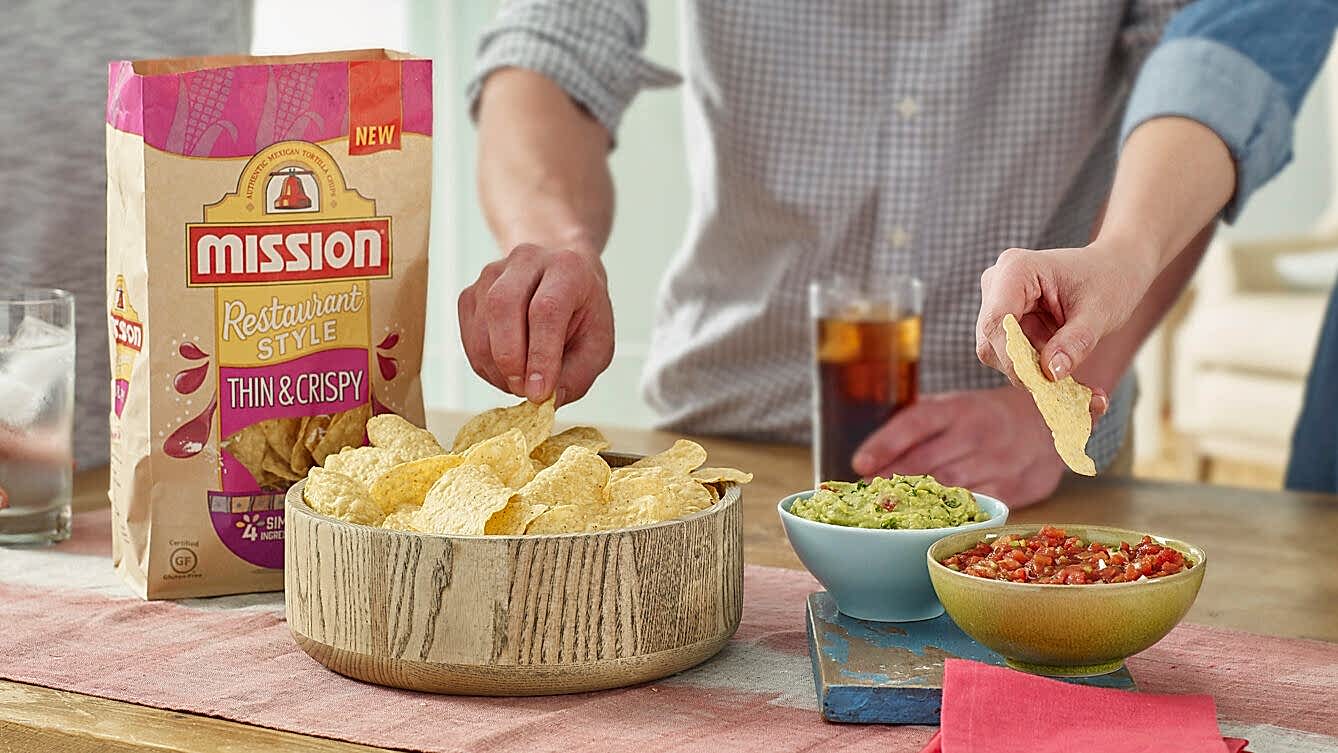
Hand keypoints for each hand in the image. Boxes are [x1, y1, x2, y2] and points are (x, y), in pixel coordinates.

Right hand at [457, 243, 613, 404]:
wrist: (562, 278)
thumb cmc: (583, 312)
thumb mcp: (597, 345)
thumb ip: (577, 375)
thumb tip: (547, 400)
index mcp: (567, 268)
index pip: (546, 309)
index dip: (540, 355)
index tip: (539, 392)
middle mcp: (527, 261)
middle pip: (503, 307)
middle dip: (510, 360)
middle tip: (524, 391)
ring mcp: (492, 274)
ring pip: (480, 326)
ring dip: (496, 368)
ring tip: (520, 382)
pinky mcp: (471, 293)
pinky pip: (468, 336)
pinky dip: (484, 364)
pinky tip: (506, 369)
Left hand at [851, 388, 1068, 507]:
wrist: (1050, 421)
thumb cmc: (987, 417)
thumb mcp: (955, 407)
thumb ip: (919, 426)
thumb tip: (870, 457)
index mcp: (959, 407)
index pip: (916, 422)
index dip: (885, 443)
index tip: (859, 465)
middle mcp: (978, 432)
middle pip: (926, 460)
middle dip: (892, 480)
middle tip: (867, 495)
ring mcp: (998, 460)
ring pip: (948, 486)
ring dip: (916, 500)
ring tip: (891, 508)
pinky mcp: (1014, 487)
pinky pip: (975, 505)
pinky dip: (950, 514)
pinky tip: (932, 519)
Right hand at [975, 243, 1157, 397]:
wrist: (1114, 270)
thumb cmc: (1108, 281)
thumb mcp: (1098, 313)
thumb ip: (1075, 342)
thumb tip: (1051, 373)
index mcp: (1017, 269)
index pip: (997, 321)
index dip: (1012, 357)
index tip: (1041, 383)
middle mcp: (997, 283)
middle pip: (992, 340)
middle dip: (1025, 366)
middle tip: (1064, 383)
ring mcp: (997, 301)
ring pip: (998, 351)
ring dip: (1033, 367)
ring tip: (1070, 365)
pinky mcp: (1004, 319)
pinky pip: (1009, 353)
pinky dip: (1036, 367)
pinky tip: (1064, 366)